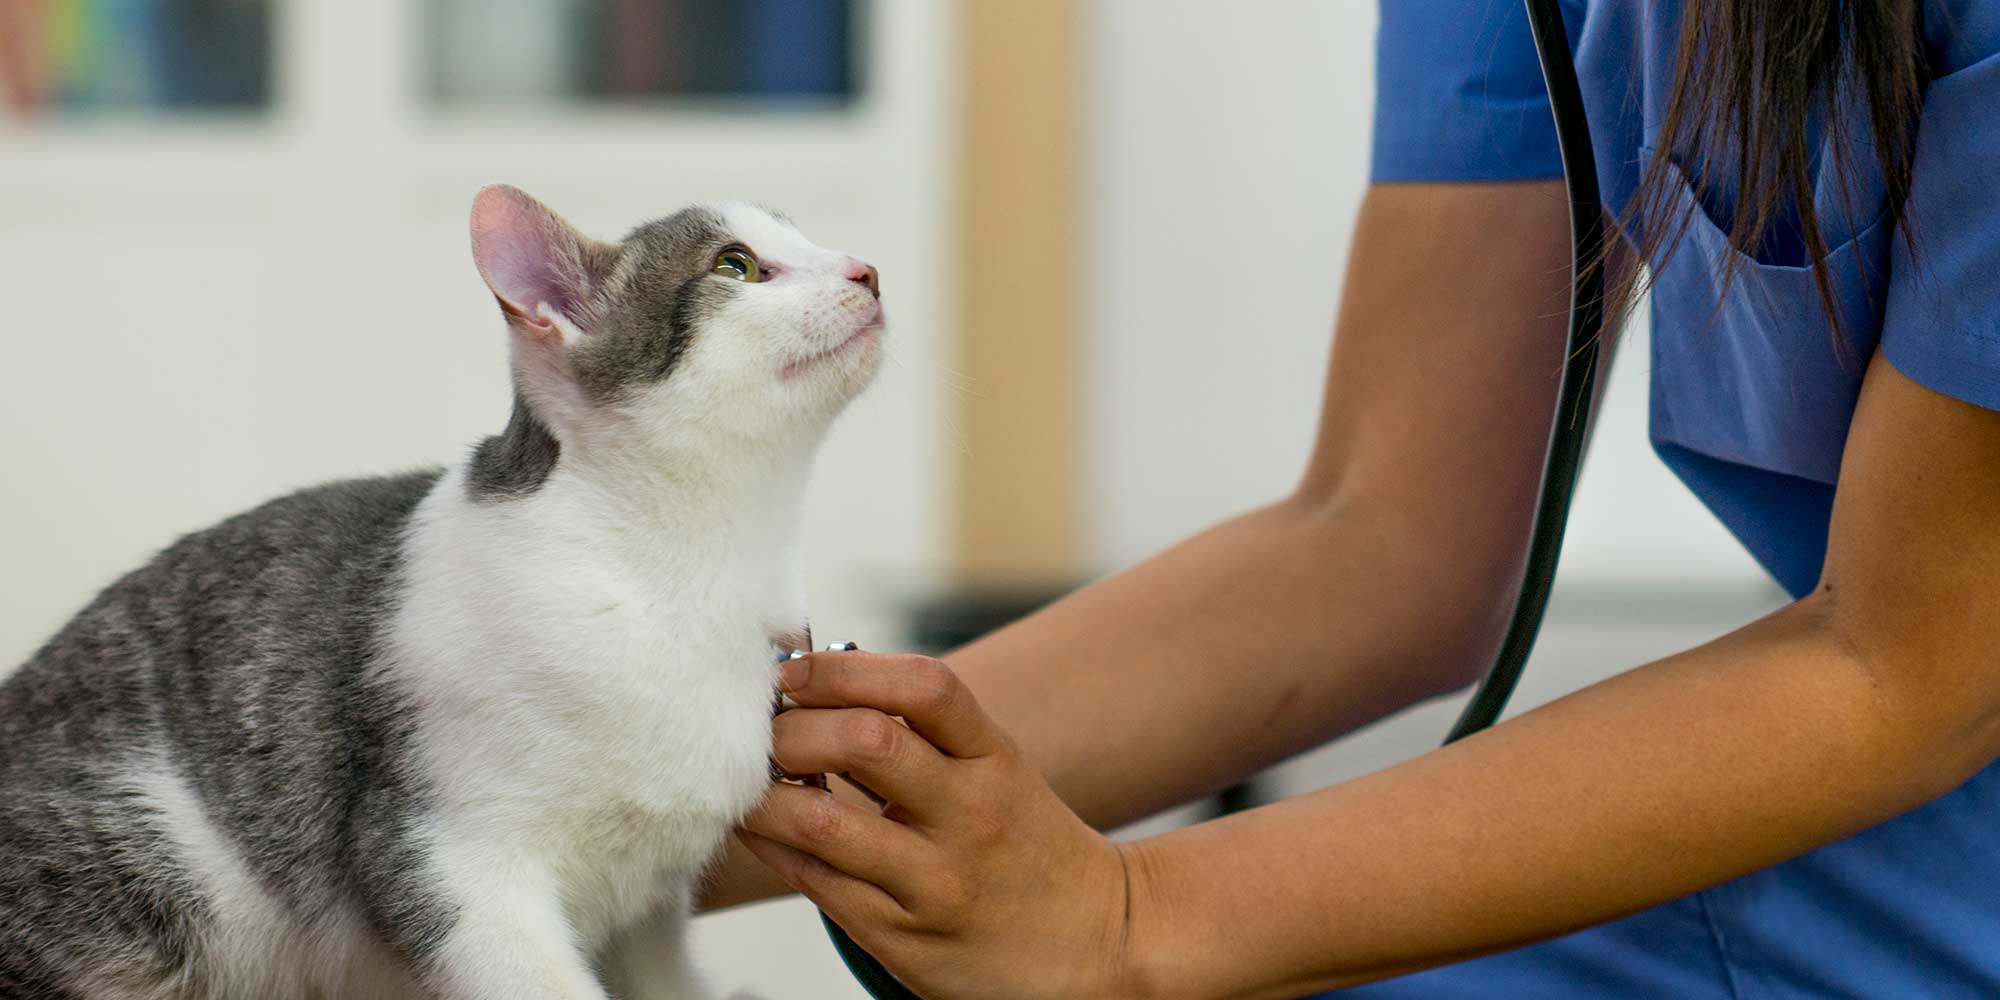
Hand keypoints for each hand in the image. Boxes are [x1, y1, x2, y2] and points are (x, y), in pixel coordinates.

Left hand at [740, 650, 1140, 999]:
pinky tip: (760, 826)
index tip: (796, 670)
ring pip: (822, 822)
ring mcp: (937, 882)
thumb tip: (813, 685)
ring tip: (747, 779)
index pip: (925, 688)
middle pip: (866, 743)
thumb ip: (921, 732)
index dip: (846, 669)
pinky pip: (816, 884)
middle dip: (793, 728)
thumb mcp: (995, 770)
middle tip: (762, 731)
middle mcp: (971, 816)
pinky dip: (772, 845)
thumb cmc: (1023, 842)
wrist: (1096, 941)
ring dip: (764, 792)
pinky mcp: (904, 939)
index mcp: (994, 760)